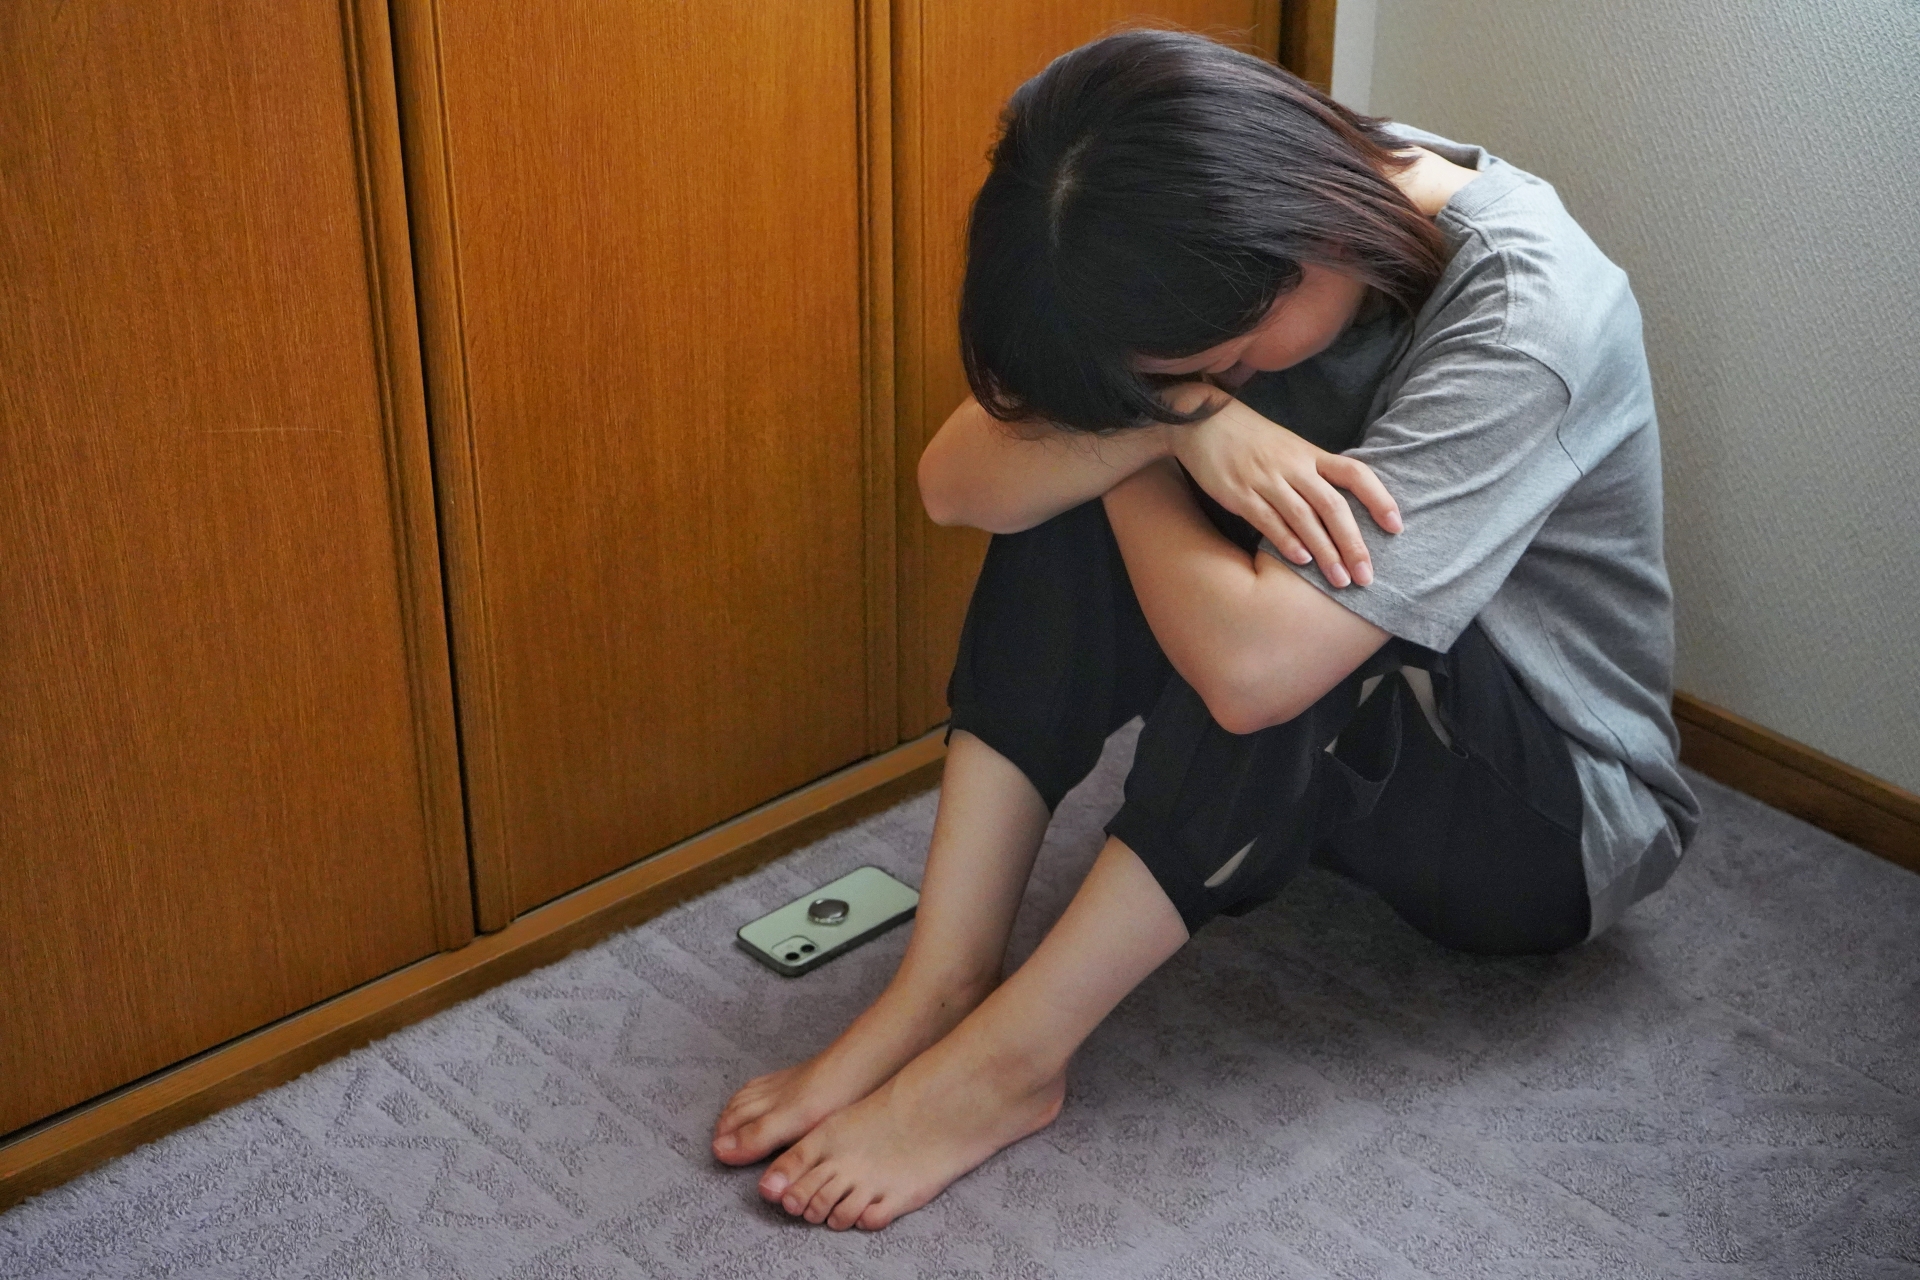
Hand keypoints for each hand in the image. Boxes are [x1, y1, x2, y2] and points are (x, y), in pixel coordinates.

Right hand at [1166, 386, 1401, 587]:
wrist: (1201, 420)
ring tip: (1340, 580)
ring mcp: (1266, 480)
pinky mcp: (1240, 493)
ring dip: (1325, 552)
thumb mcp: (1289, 447)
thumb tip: (1342, 509)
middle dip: (1353, 543)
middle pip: (1333, 506)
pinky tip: (1301, 562)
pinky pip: (1268, 520)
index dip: (1379, 499)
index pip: (1355, 473)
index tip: (1396, 527)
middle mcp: (1293, 466)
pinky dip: (1287, 542)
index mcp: (1310, 454)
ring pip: (1304, 518)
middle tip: (1367, 576)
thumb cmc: (1251, 439)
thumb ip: (1314, 473)